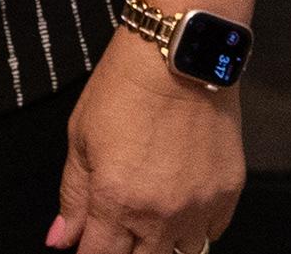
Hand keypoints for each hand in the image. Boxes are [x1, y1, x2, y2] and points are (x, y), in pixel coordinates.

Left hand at [48, 29, 243, 253]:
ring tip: (152, 210)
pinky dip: (196, 225)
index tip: (89, 244)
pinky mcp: (228, 194)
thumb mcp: (81, 138)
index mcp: (115, 200)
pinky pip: (213, 232)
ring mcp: (198, 207)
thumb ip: (73, 196)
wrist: (178, 56)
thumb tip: (61, 239)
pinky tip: (181, 199)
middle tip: (120, 223)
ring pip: (182, 253)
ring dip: (162, 241)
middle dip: (125, 250)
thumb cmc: (126, 87)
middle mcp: (160, 213)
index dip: (90, 253)